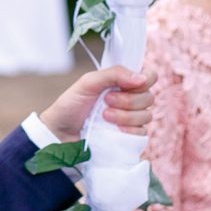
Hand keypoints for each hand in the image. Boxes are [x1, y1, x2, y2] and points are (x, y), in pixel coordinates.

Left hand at [40, 66, 155, 142]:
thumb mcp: (88, 82)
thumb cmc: (72, 104)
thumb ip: (114, 74)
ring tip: (104, 116)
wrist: (60, 130)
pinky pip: (142, 133)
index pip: (150, 77)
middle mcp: (130, 100)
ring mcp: (131, 119)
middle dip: (127, 100)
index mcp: (123, 83)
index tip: (127, 85)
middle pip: (149, 97)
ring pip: (146, 115)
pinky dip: (128, 130)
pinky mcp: (129, 137)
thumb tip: (142, 77)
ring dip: (124, 116)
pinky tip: (113, 129)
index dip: (145, 81)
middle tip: (106, 101)